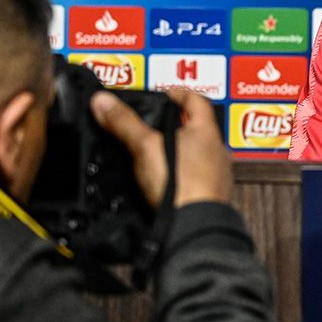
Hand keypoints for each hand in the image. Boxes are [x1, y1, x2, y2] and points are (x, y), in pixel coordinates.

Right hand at [90, 89, 232, 206]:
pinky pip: (196, 178)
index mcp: (207, 132)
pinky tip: (165, 182)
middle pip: (199, 128)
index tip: (166, 93)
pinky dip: (181, 175)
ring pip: (199, 155)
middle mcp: (218, 152)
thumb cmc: (181, 186)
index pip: (198, 101)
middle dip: (177, 125)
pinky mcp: (211, 197)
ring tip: (156, 153)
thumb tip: (103, 101)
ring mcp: (217, 176)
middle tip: (156, 125)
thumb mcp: (144, 147)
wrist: (194, 228)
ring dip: (180, 151)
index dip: (180, 93)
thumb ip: (125, 123)